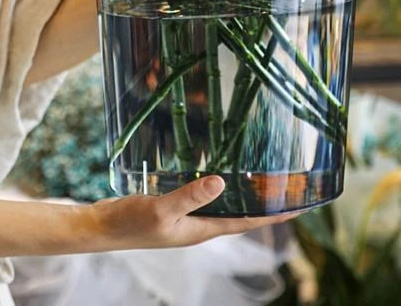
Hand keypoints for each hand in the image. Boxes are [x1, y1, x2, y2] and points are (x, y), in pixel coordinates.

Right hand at [82, 176, 293, 250]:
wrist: (99, 228)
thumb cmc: (128, 223)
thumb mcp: (161, 209)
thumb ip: (190, 197)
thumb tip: (221, 182)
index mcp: (201, 231)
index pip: (248, 222)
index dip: (275, 215)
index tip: (301, 206)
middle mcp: (198, 225)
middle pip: (241, 214)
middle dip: (266, 203)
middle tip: (290, 187)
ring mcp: (186, 217)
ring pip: (225, 204)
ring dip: (244, 194)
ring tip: (264, 177)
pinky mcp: (175, 206)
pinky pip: (206, 195)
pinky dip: (219, 185)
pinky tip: (219, 169)